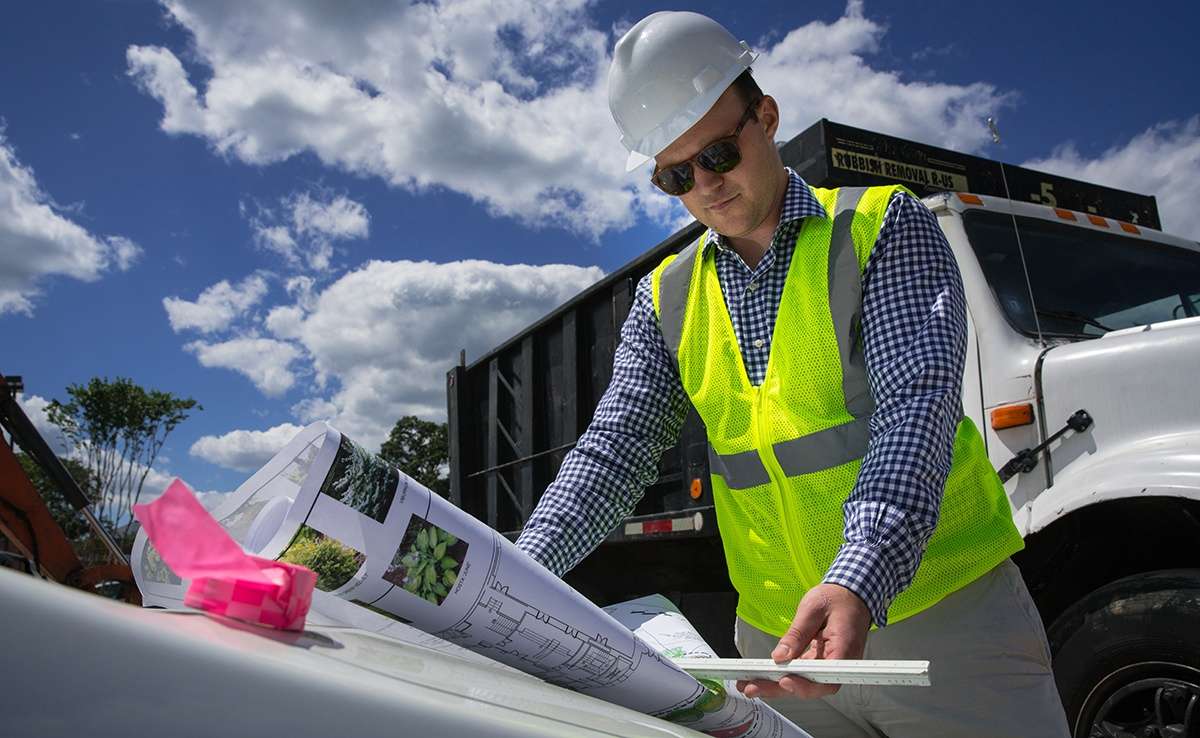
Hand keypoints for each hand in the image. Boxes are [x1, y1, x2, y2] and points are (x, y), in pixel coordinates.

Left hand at [736, 583, 870, 699]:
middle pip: (810, 686)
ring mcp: (829, 664)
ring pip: (803, 682)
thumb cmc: (837, 598)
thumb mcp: (813, 609)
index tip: (784, 681)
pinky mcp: (820, 661)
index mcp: (844, 650)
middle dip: (779, 689)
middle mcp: (838, 663)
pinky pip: (802, 673)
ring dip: (777, 685)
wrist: (851, 594)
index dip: (804, 685)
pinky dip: (783, 674)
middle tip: (752, 687)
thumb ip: (797, 633)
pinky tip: (764, 675)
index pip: (826, 679)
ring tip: (750, 684)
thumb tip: (780, 656)